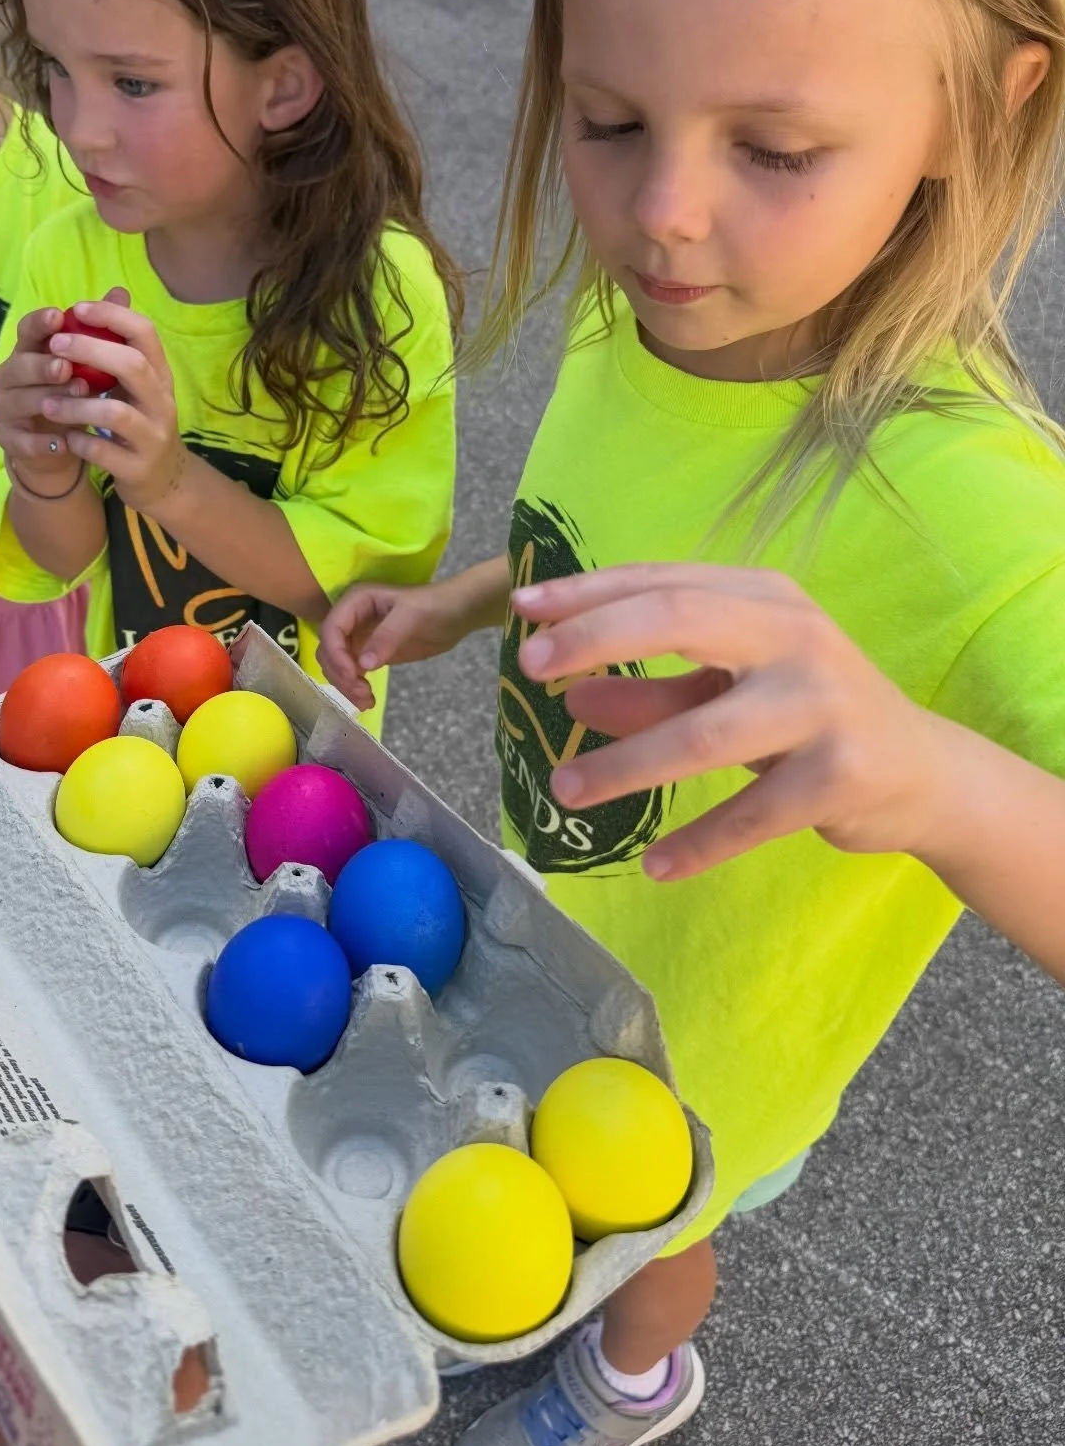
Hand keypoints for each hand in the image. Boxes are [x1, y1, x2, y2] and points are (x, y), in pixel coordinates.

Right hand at [0, 301, 103, 492]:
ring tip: (72, 403)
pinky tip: (64, 443)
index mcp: (29, 351)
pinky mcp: (10, 440)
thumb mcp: (88, 363)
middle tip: (66, 367)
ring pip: (19, 401)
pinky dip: (43, 442)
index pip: (27, 330)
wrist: (61, 444)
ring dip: (46, 400)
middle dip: (43, 366)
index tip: (58, 316)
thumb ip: (100, 330)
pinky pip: (22, 440)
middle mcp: (10, 376)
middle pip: (19, 365)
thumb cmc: (72, 393)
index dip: (40, 323)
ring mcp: (6, 408)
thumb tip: (121, 292)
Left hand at [39, 295, 187, 516]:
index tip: (76, 308)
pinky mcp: (138, 468)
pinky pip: (104, 452)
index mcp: (160, 375)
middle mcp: (162, 402)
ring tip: (46, 405)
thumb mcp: (138, 385)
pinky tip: (65, 438)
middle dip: (89, 350)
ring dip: (74, 405)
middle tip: (54, 347)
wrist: (164, 481)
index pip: (144, 332)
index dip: (111, 315)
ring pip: (115, 412)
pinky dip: (79, 442)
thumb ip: (121, 346)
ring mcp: (153, 436)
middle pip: (132, 364)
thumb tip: (113, 293)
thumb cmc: (140, 423)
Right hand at [319, 578, 479, 712]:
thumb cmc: (435, 605)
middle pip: (328, 650)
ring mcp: (358, 637)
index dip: (336, 654)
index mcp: (356, 601)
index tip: (354, 675)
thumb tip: (364, 665)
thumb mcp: (411, 616)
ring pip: (336, 665)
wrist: (456, 614)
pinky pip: (351, 673)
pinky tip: (368, 699)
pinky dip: (354, 688)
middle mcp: (351, 618)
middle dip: (340, 673)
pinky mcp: (368, 653)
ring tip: (366, 700)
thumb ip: (386, 637)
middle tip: (362, 692)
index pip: (331, 629)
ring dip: (345, 685)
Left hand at [512, 563, 954, 881]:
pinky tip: (654, 864)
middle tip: (529, 670)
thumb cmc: (807, 718)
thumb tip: (571, 698)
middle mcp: (796, 635)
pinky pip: (750, 814)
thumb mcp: (727, 693)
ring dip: (626, 765)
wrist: (924, 775)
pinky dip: (699, 843)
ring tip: (564, 790)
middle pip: (680, 620)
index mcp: (764, 597)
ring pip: (704, 732)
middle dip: (598, 640)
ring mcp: (823, 704)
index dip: (588, 593)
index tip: (522, 609)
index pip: (663, 581)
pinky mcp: (840, 775)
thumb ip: (652, 692)